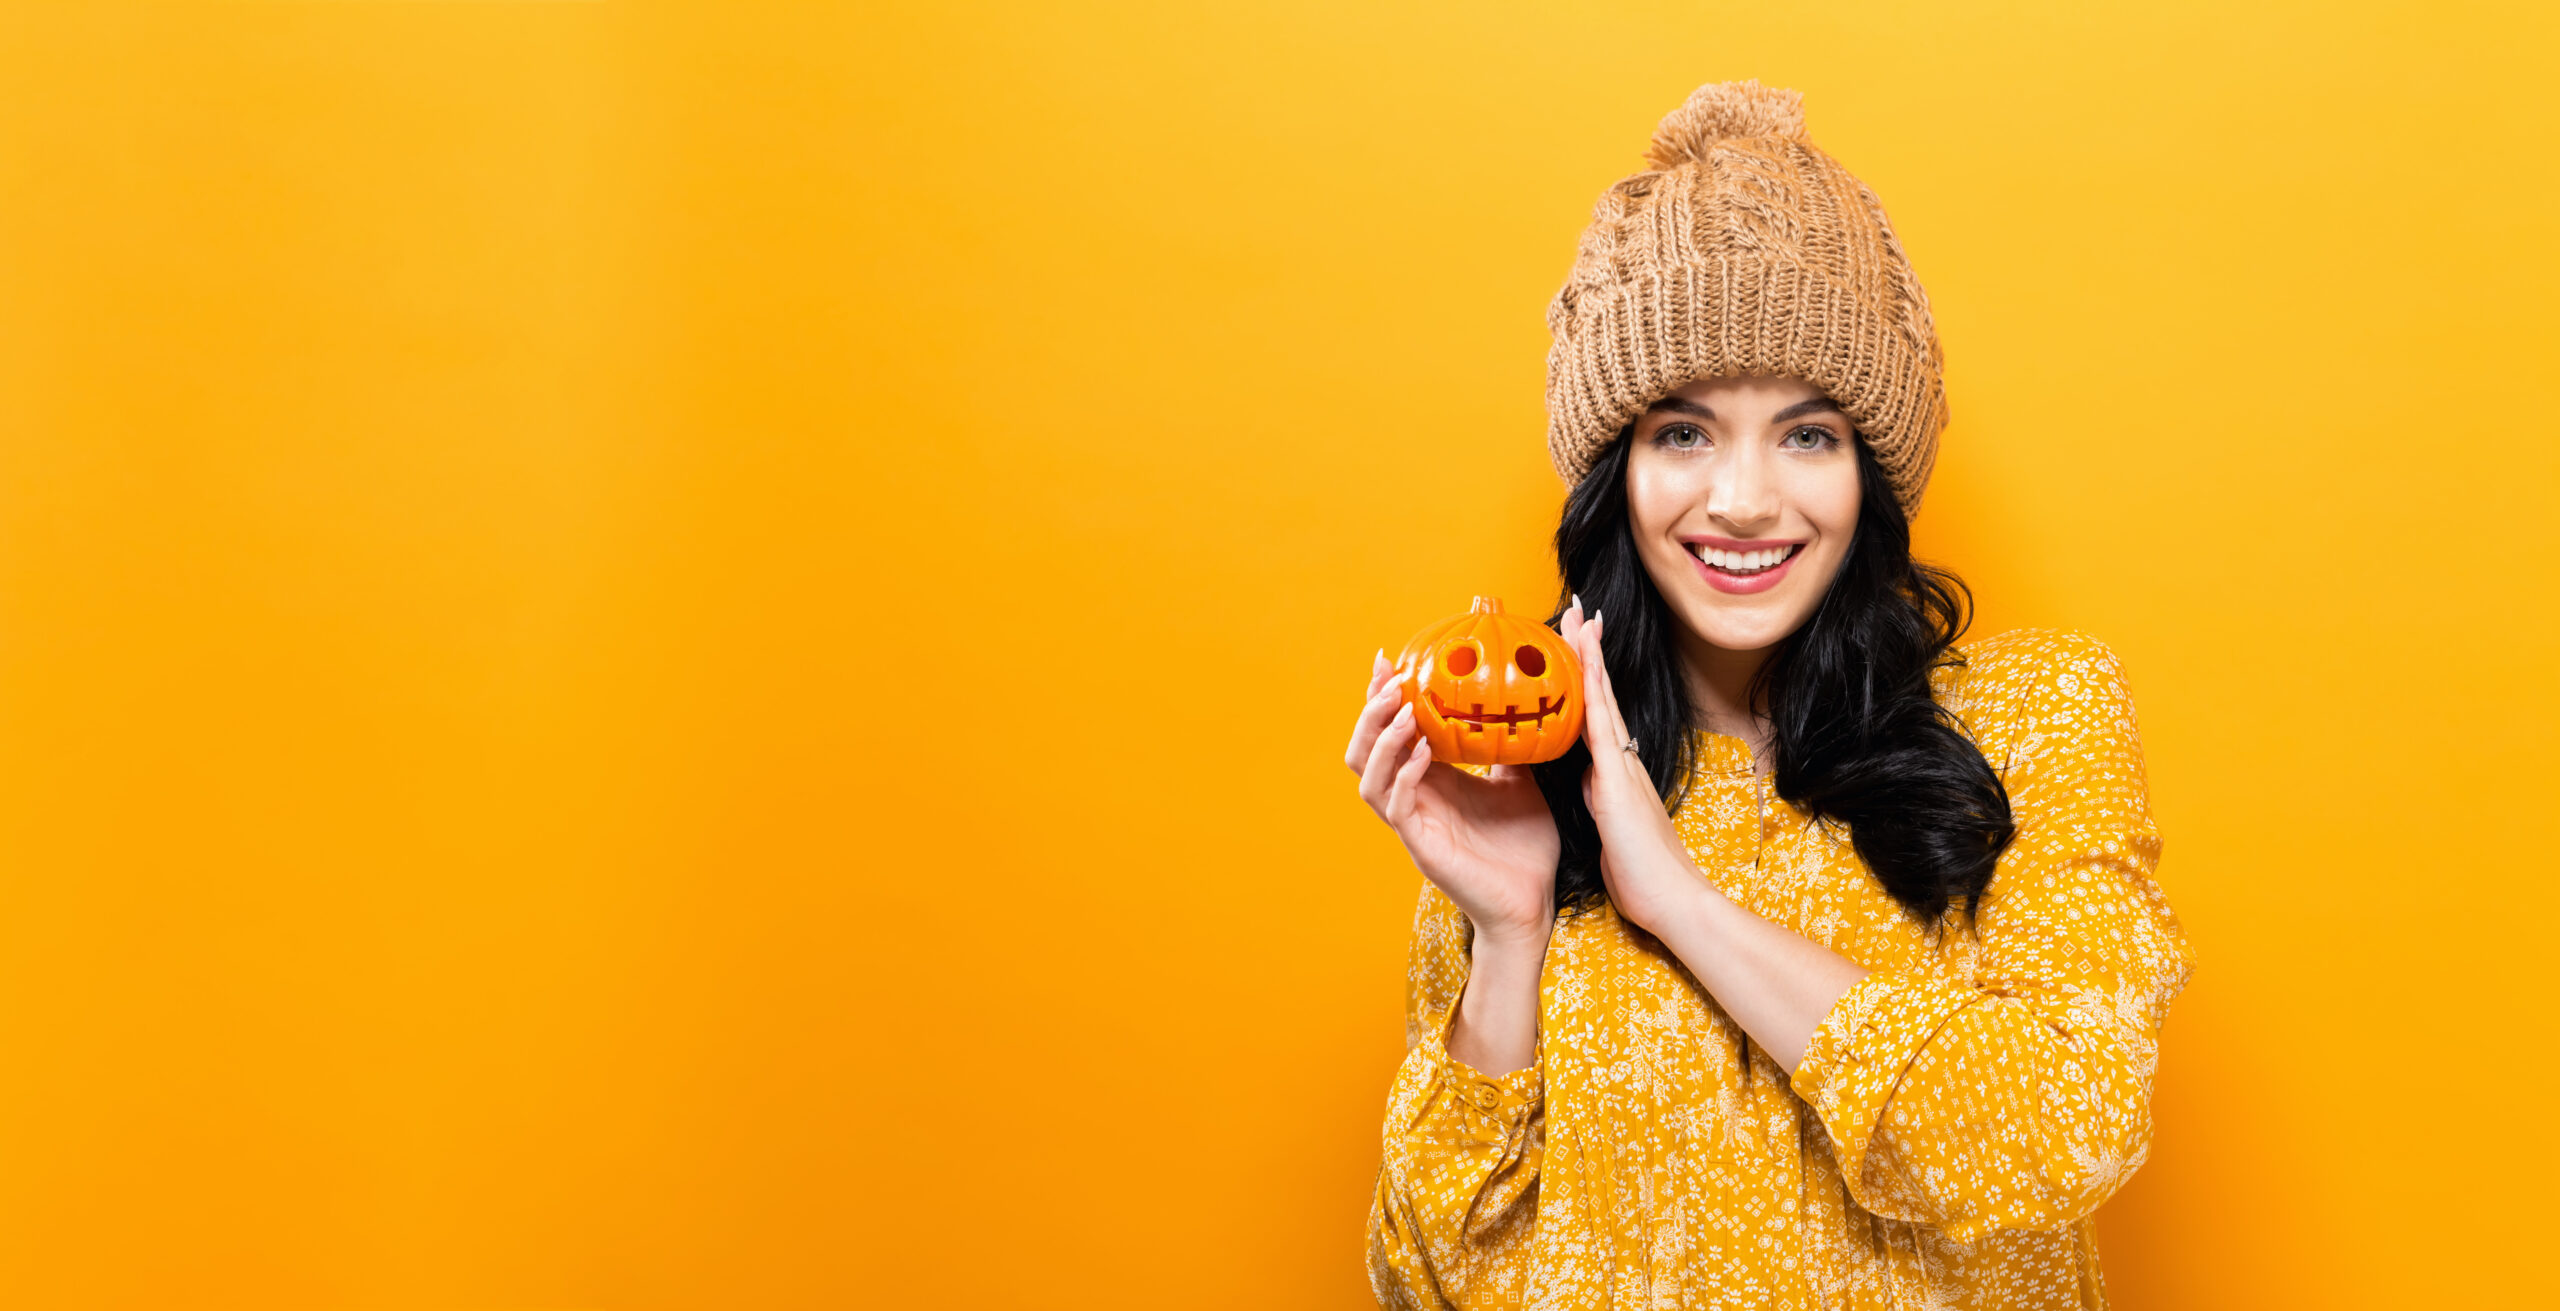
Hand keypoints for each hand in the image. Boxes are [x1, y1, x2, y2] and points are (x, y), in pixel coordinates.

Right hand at [1345, 650, 1558, 945]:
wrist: (1534, 903)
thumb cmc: (1525, 849)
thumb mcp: (1520, 783)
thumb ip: (1506, 749)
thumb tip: (1518, 705)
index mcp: (1430, 783)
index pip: (1390, 734)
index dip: (1383, 698)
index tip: (1389, 660)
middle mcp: (1412, 800)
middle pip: (1363, 751)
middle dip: (1370, 711)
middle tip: (1389, 678)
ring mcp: (1413, 825)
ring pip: (1367, 777)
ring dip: (1381, 738)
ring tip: (1404, 707)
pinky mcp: (1422, 847)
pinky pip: (1397, 806)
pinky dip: (1404, 774)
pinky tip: (1424, 752)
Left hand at [1559, 599, 1707, 937]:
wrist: (1674, 904)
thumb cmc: (1643, 878)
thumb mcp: (1611, 831)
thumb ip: (1601, 804)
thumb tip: (1590, 784)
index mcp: (1615, 775)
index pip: (1595, 715)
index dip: (1585, 678)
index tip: (1574, 644)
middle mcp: (1621, 761)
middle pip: (1600, 694)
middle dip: (1586, 651)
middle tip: (1576, 608)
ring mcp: (1621, 767)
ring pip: (1602, 698)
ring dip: (1588, 654)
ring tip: (1579, 614)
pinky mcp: (1617, 779)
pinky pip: (1599, 722)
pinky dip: (1590, 686)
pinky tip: (1582, 659)